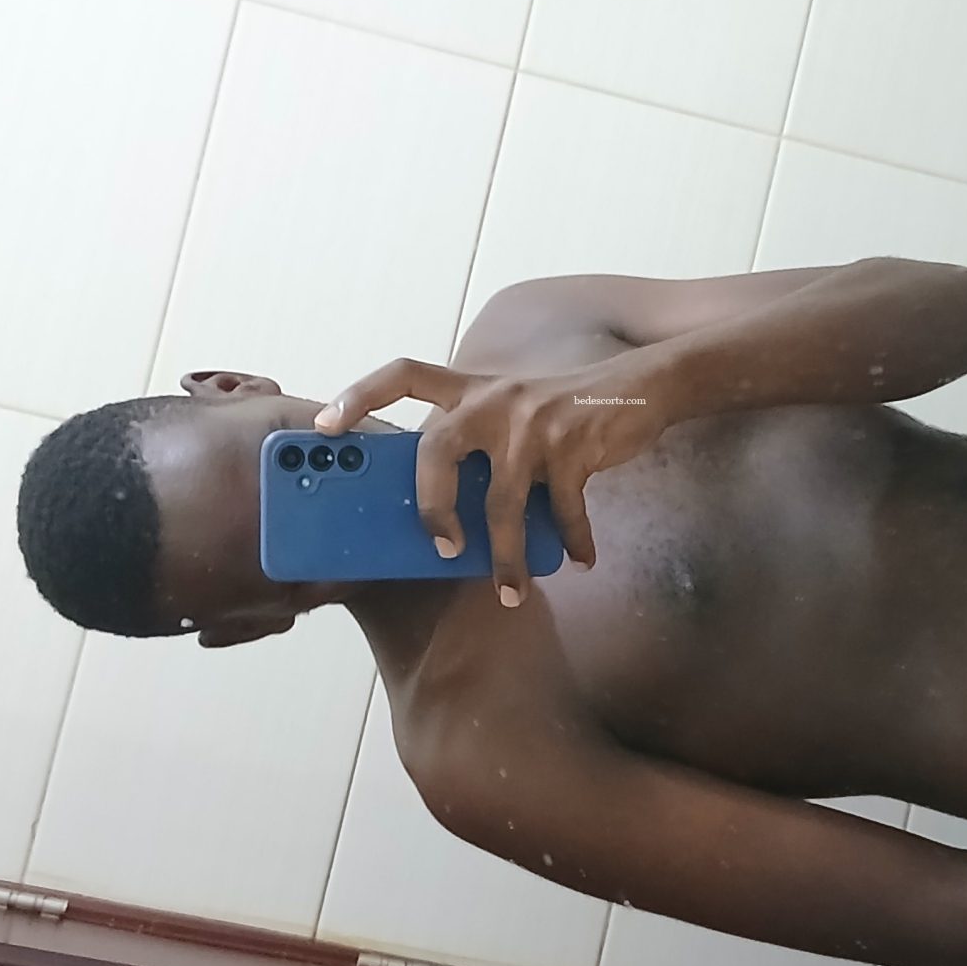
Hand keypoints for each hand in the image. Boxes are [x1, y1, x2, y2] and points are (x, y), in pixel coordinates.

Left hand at [315, 355, 667, 601]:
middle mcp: (494, 399)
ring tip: (512, 591)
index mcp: (471, 390)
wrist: (642, 385)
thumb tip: (440, 510)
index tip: (324, 425)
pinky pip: (565, 509)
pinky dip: (573, 542)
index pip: (402, 375)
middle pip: (437, 446)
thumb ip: (477, 442)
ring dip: (507, 556)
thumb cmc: (565, 409)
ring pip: (503, 502)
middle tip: (439, 549)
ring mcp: (534, 421)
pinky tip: (580, 561)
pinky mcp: (575, 444)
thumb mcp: (513, 411)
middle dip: (431, 504)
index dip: (359, 395)